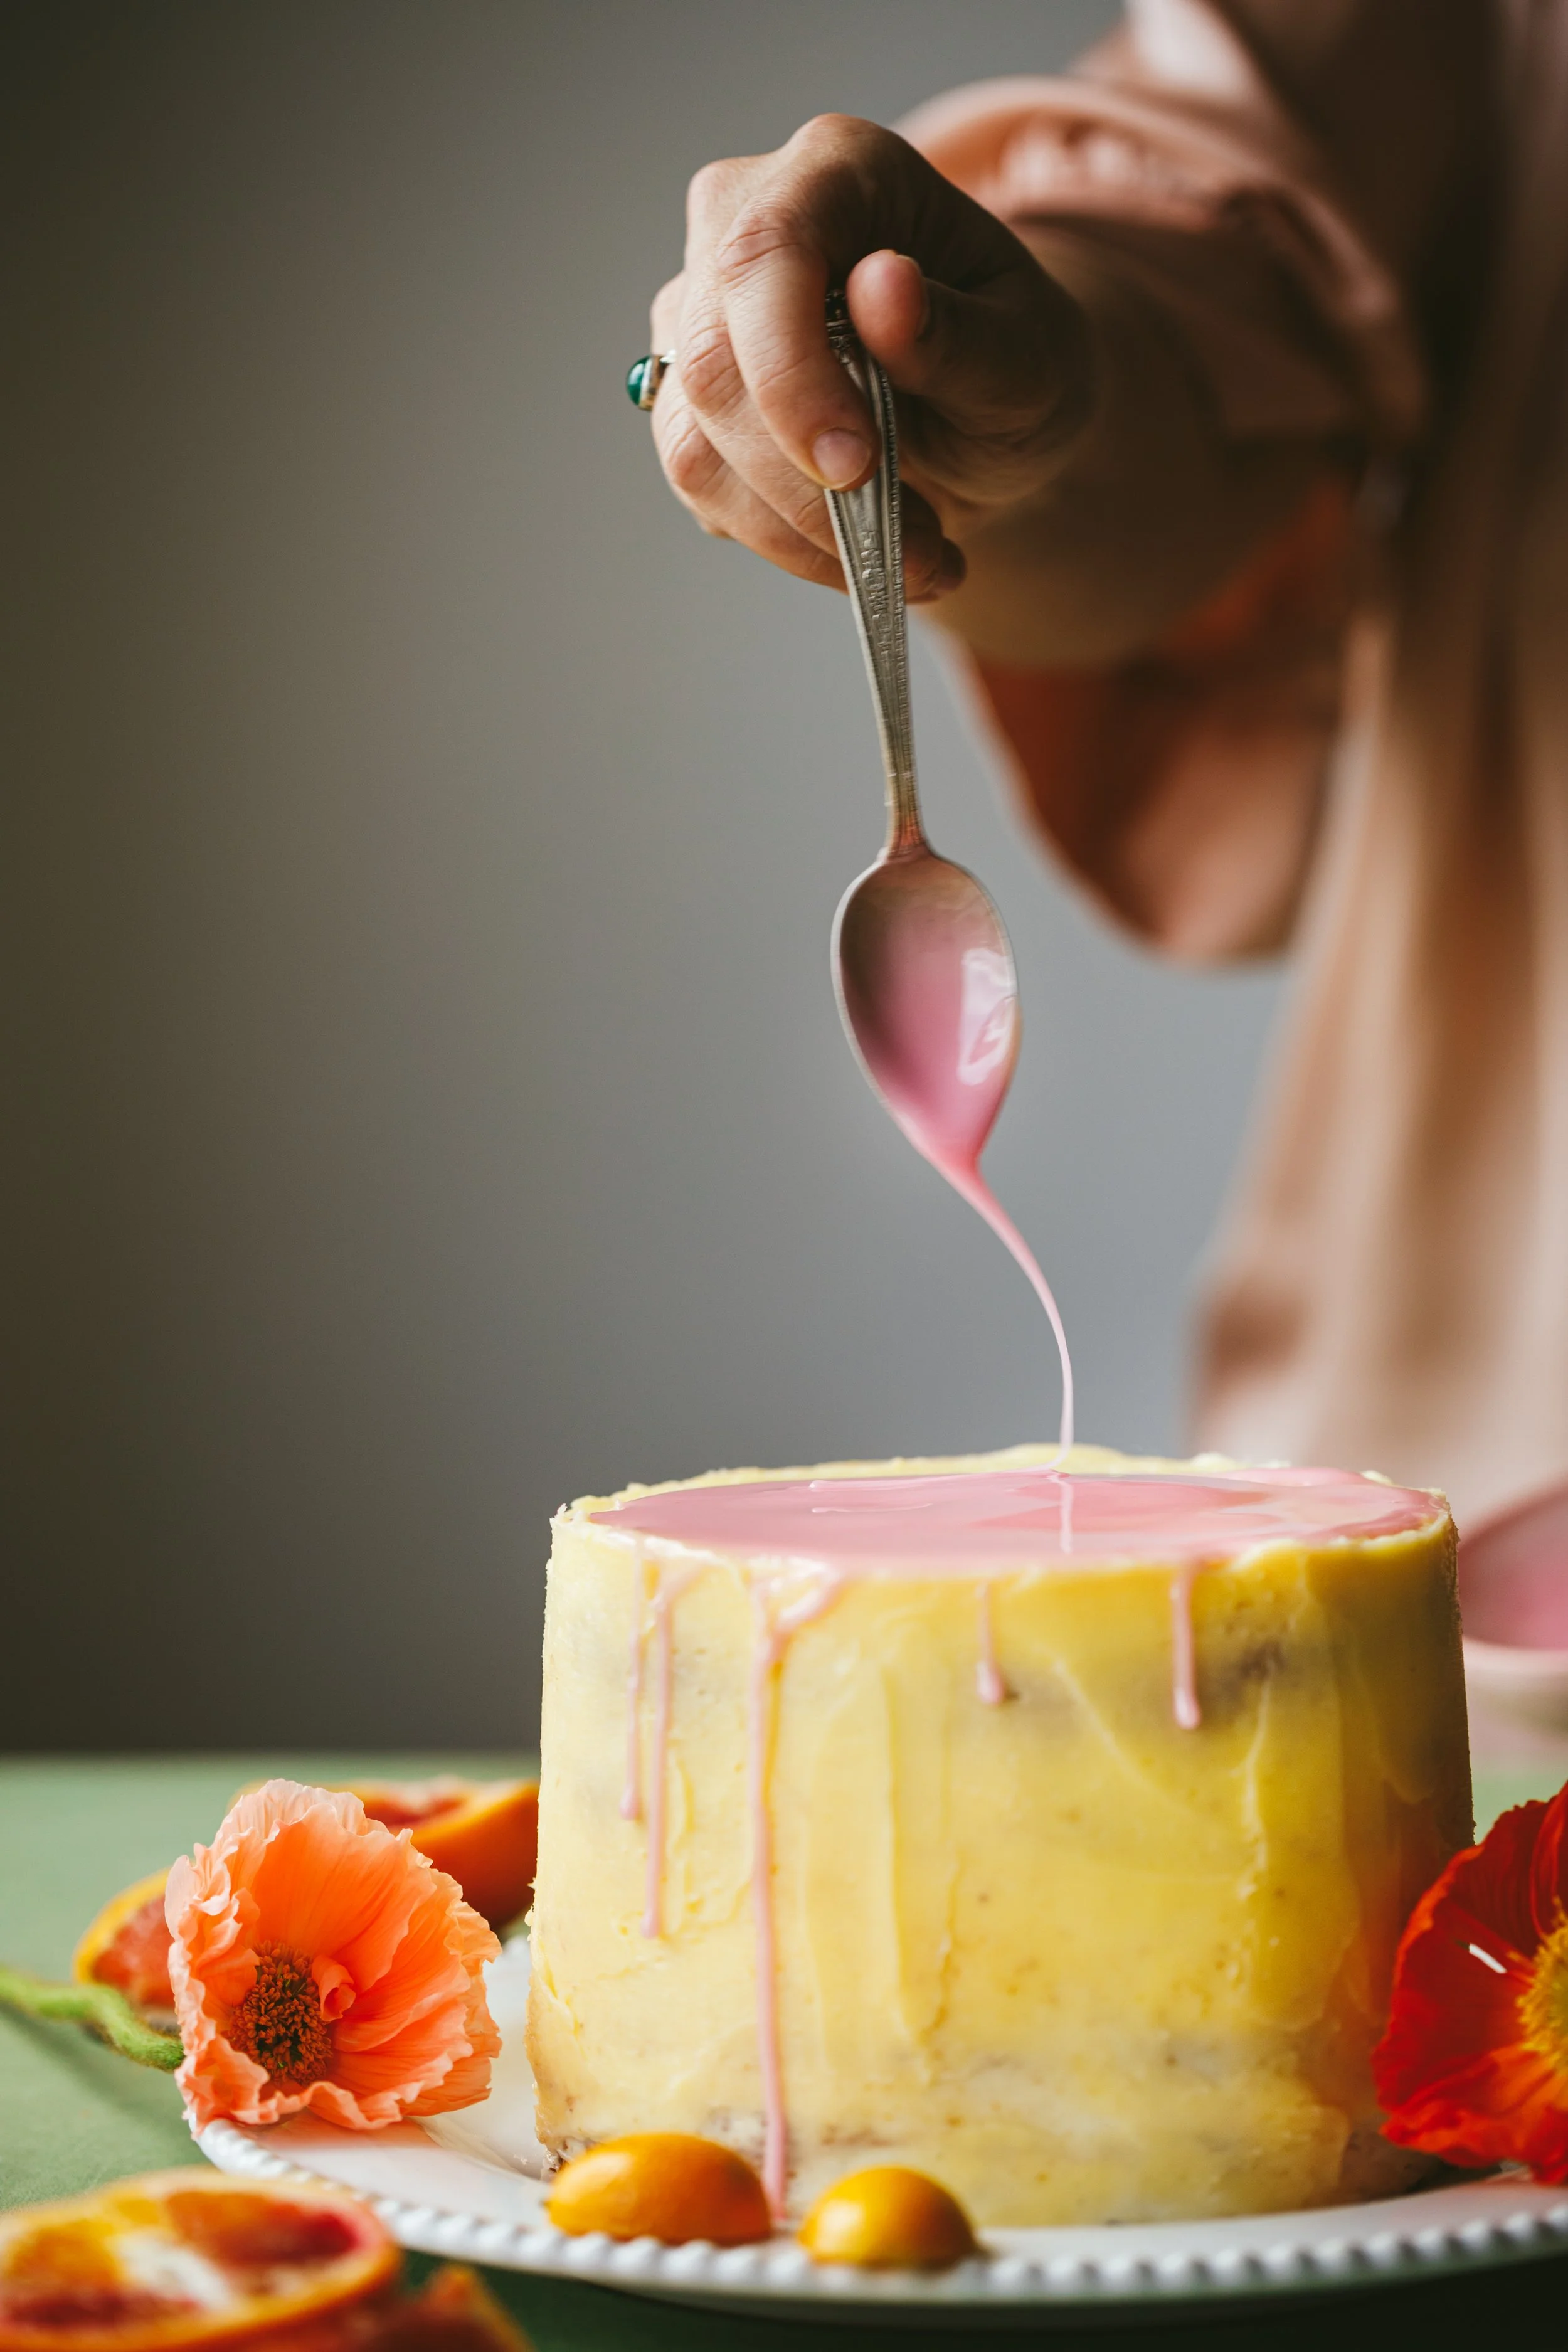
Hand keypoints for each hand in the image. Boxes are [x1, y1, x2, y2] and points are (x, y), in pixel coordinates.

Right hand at [648, 115, 1093, 604]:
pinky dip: (789, 543)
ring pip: (696, 443)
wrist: (990, 410)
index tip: (854, 467)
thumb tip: (883, 288)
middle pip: (714, 364)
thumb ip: (962, 331)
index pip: (764, 256)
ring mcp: (701, 312)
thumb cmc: (1016, 357)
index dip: (791, 373)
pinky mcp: (688, 397)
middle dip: (805, 483)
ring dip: (804, 532)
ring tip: (914, 557)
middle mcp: (742, 223)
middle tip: (914, 543)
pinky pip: (706, 489)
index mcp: (838, 170)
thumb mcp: (1030, 353)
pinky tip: (866, 552)